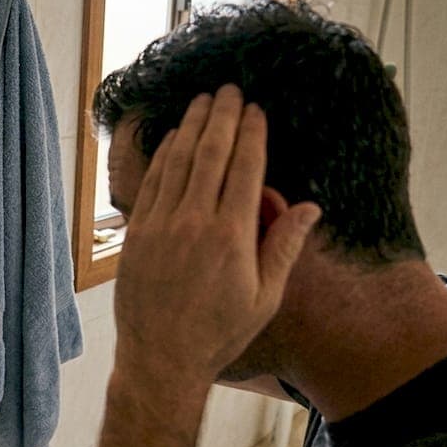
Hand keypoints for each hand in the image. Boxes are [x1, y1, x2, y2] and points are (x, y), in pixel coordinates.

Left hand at [113, 85, 321, 383]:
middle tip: (229, 89)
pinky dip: (163, 155)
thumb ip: (284, 246)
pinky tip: (172, 138)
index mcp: (232, 236)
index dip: (251, 134)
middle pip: (210, 154)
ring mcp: (161, 226)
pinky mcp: (137, 234)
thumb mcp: (264, 297)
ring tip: (201, 101)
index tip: (256, 110)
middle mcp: (194, 223)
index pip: (244, 168)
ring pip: (177, 162)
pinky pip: (151, 183)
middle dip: (221, 117)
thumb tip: (310, 207)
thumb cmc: (218, 332)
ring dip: (190, 127)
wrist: (161, 357)